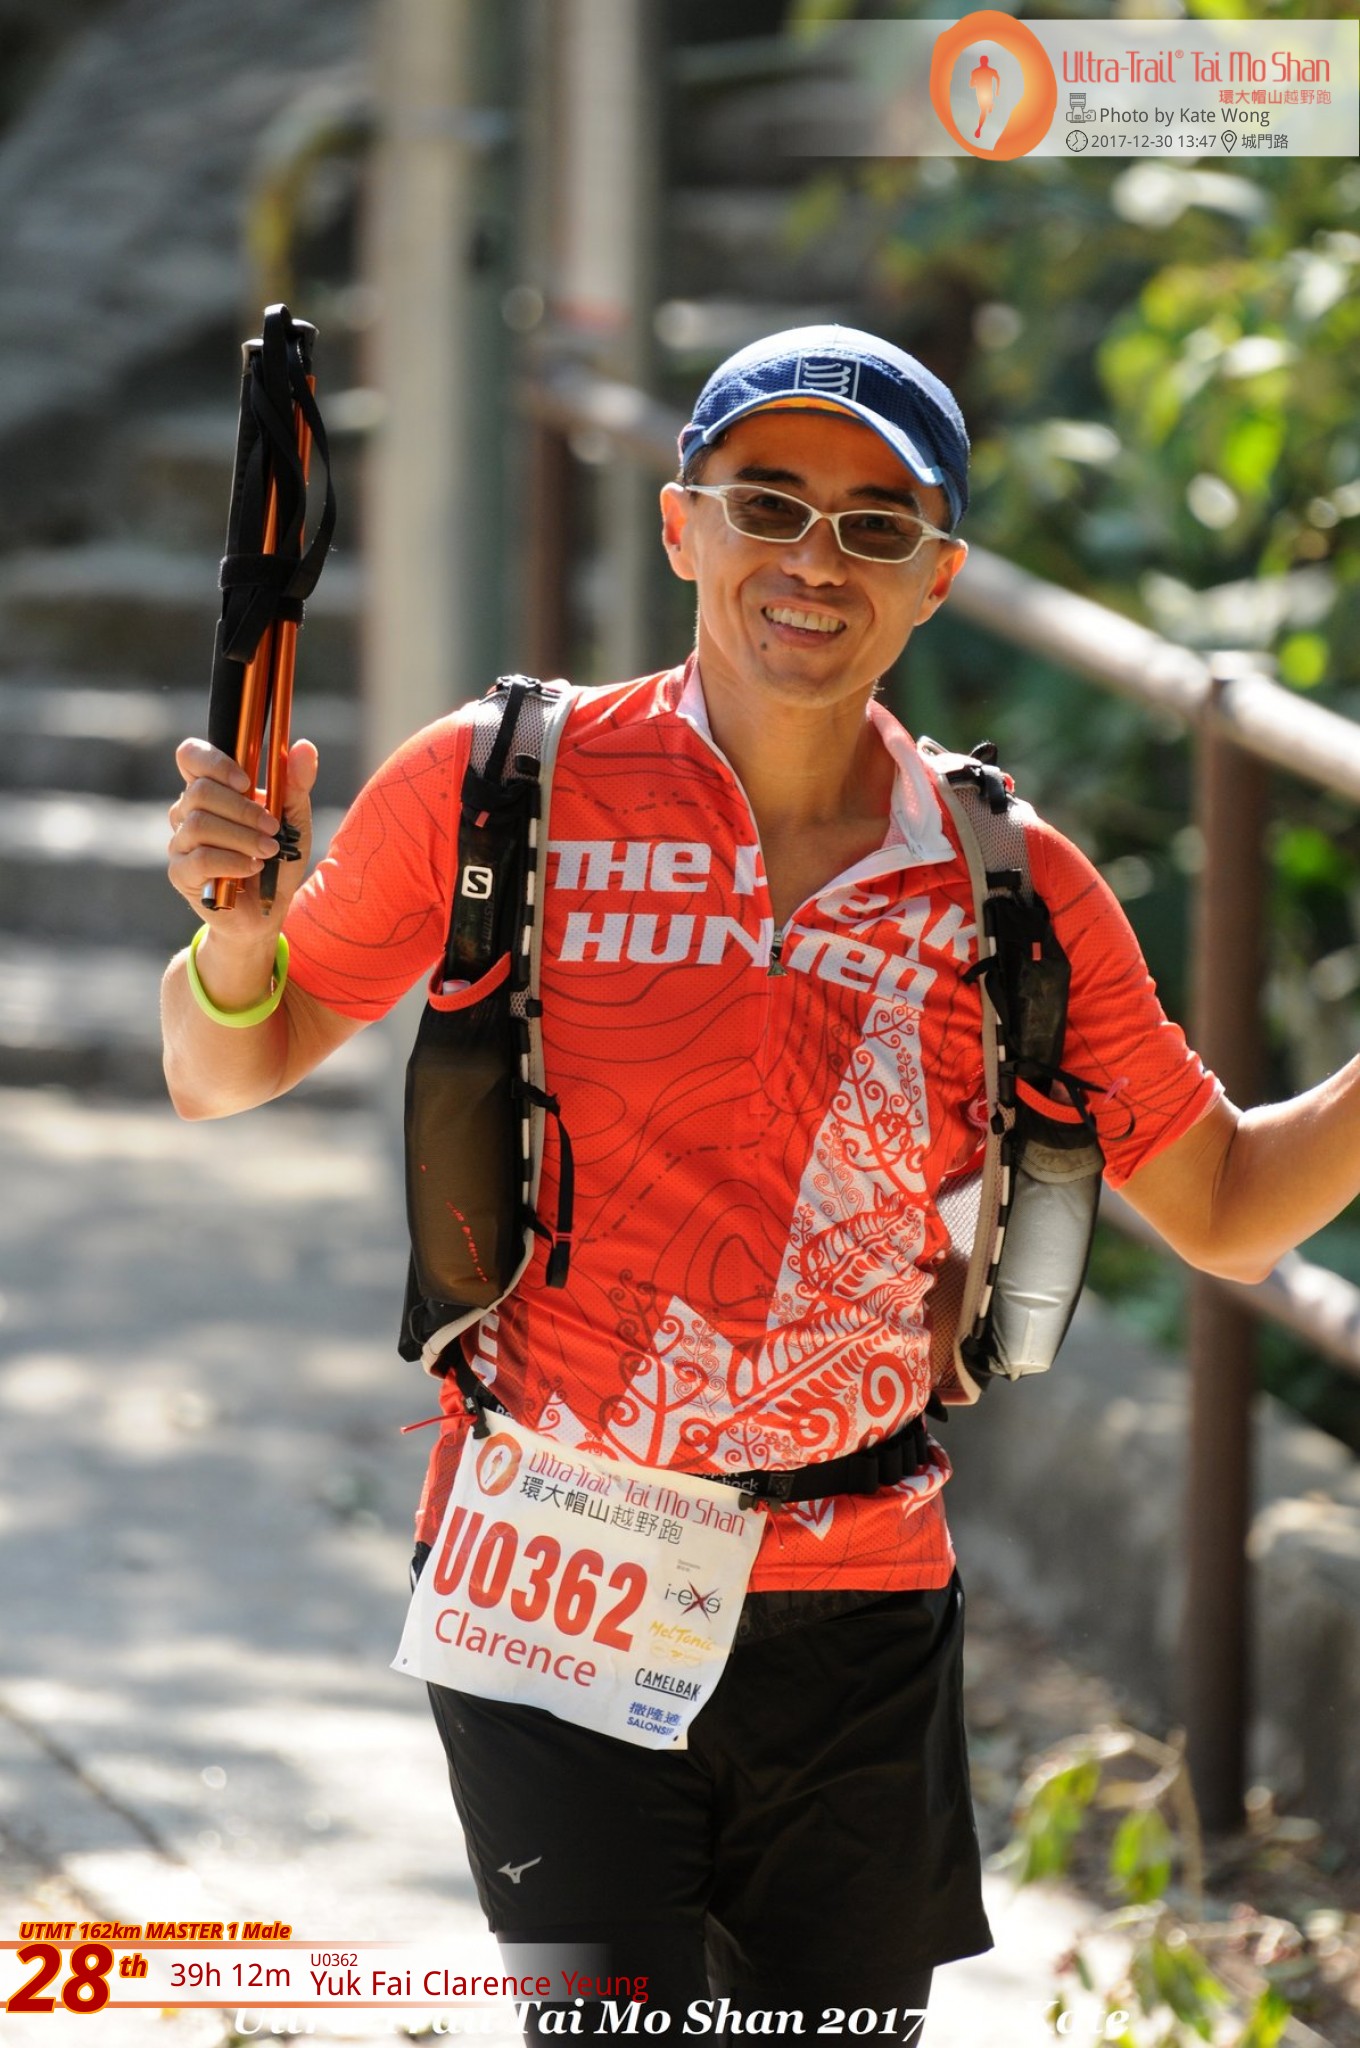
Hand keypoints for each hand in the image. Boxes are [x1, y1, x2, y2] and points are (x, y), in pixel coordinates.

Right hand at [167, 736, 318, 941]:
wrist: (266, 912)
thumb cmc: (276, 861)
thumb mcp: (294, 822)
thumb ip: (296, 785)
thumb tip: (303, 747)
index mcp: (211, 790)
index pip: (191, 756)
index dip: (214, 762)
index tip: (246, 781)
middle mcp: (187, 811)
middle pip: (200, 791)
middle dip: (244, 809)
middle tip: (273, 828)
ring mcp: (180, 842)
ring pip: (200, 824)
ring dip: (243, 837)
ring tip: (269, 851)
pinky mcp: (180, 873)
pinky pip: (201, 858)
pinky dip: (233, 861)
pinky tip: (252, 868)